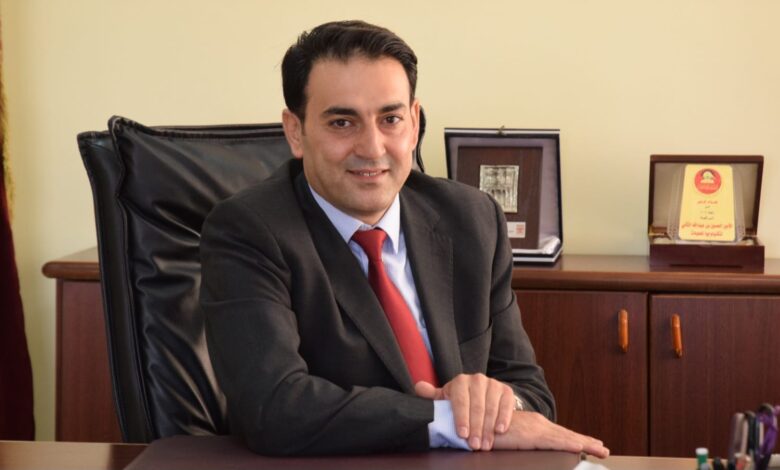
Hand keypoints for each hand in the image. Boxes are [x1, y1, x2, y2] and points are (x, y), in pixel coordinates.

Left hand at [415, 373, 515, 449]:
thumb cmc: (461, 400)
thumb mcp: (446, 398)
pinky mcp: (506, 390)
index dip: (461, 418)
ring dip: (488, 428)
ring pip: (491, 408)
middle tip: (474, 445)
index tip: (462, 434)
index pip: (460, 401)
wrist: (483, 395)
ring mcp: (493, 384)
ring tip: (485, 444)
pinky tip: (500, 430)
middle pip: (477, 407)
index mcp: (460, 381)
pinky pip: (506, 405)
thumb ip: (433, 395)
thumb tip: (418, 387)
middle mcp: (477, 379)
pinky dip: (503, 418)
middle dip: (475, 428)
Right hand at [492, 410, 609, 457]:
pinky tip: (581, 447)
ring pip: (565, 438)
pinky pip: (555, 441)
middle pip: (566, 435)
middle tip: (604, 450)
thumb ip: (521, 442)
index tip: (591, 445)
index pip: (559, 434)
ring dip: (584, 443)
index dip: (574, 439)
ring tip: (600, 450)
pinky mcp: (532, 435)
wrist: (475, 421)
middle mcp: (538, 425)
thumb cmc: (488, 430)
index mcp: (534, 426)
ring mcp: (536, 429)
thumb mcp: (510, 438)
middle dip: (586, 442)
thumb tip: (526, 449)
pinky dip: (569, 444)